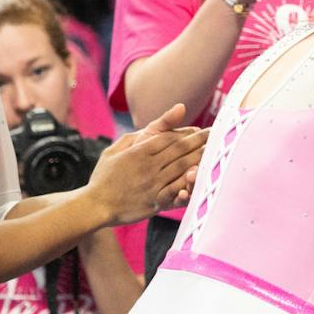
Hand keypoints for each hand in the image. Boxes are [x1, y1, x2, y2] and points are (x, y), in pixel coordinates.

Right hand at [86, 104, 209, 222]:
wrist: (95, 205)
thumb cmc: (107, 174)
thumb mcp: (120, 146)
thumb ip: (149, 129)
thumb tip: (179, 108)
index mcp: (139, 151)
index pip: (171, 138)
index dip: (190, 133)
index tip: (205, 130)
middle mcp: (148, 166)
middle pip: (180, 151)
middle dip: (201, 143)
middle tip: (218, 138)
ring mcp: (152, 184)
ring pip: (182, 168)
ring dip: (200, 160)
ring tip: (216, 153)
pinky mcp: (154, 202)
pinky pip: (176, 192)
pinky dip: (190, 184)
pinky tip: (201, 178)